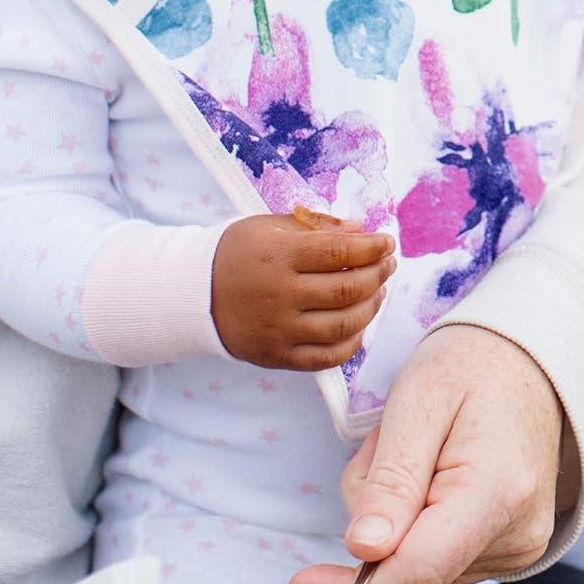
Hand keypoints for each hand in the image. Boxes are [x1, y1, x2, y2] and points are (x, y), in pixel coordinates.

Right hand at [211, 211, 395, 370]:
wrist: (195, 294)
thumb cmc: (238, 251)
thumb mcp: (270, 226)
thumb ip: (316, 227)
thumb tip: (361, 232)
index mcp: (278, 255)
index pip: (338, 250)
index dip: (371, 246)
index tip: (387, 241)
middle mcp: (280, 295)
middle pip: (346, 288)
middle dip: (377, 274)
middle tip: (388, 264)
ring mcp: (280, 330)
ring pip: (343, 324)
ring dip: (370, 306)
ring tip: (377, 291)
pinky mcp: (278, 356)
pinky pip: (326, 357)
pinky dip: (352, 343)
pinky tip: (359, 325)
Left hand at [288, 324, 565, 583]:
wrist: (526, 359)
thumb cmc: (470, 366)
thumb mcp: (417, 400)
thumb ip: (391, 479)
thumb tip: (363, 551)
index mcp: (497, 490)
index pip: (419, 568)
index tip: (303, 583)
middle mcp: (517, 533)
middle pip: (411, 562)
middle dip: (377, 514)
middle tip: (389, 442)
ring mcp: (519, 546)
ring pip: (419, 559)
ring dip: (396, 512)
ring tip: (418, 447)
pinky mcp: (510, 548)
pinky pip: (438, 551)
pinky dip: (418, 517)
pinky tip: (433, 468)